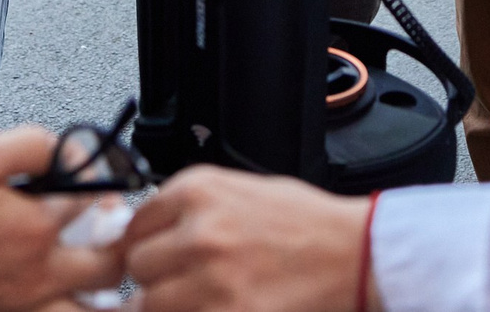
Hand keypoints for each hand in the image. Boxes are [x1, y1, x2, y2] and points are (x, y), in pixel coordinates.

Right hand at [0, 127, 127, 311]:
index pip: (94, 199)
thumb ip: (30, 145)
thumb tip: (62, 149)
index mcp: (36, 230)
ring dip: (103, 289)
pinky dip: (68, 306)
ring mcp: (23, 305)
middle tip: (111, 222)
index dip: (98, 177)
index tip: (91, 170)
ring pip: (89, 310)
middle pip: (110, 267)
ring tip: (99, 267)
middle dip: (118, 241)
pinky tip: (65, 292)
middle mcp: (38, 276)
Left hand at [125, 166, 370, 311]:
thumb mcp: (242, 189)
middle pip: (137, 266)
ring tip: (203, 296)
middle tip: (182, 280)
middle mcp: (199, 232)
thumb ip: (190, 207)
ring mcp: (211, 279)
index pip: (135, 224)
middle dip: (155, 277)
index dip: (144, 243)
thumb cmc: (306, 223)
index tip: (154, 255)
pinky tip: (216, 306)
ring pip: (151, 304)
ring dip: (169, 305)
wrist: (354, 253)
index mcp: (199, 191)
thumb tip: (149, 229)